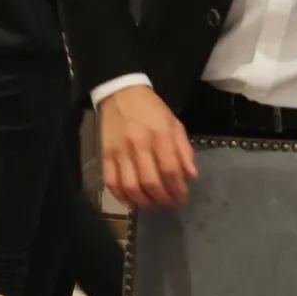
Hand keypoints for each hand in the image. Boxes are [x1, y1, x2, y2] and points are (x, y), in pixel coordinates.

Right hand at [100, 82, 197, 208]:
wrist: (121, 93)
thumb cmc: (151, 109)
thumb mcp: (174, 124)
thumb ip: (184, 150)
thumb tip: (191, 176)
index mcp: (160, 134)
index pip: (171, 170)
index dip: (178, 189)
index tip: (182, 197)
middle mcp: (139, 144)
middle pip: (151, 182)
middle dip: (163, 198)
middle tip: (169, 202)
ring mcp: (120, 150)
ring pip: (131, 186)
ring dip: (143, 201)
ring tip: (152, 203)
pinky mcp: (106, 154)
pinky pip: (111, 182)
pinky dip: (120, 196)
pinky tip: (131, 201)